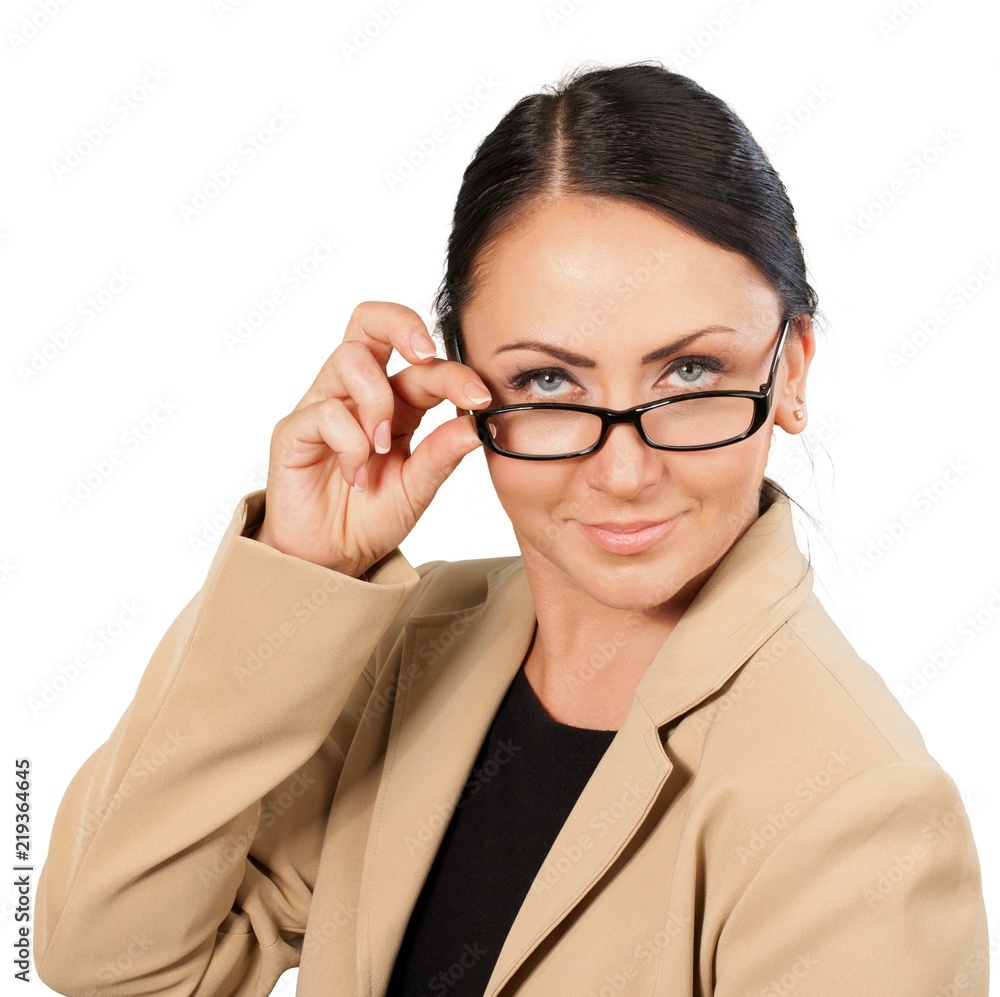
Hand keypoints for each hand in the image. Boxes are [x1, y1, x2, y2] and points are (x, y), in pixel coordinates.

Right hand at [250, 301, 492, 575]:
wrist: (331, 558)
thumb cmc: (372, 516)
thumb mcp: (418, 487)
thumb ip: (442, 454)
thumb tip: (477, 424)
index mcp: (396, 401)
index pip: (422, 365)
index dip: (453, 372)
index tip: (479, 396)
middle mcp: (357, 394)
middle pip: (369, 322)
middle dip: (402, 324)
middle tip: (425, 355)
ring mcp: (323, 406)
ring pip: (348, 359)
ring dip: (376, 401)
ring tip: (382, 447)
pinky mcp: (293, 430)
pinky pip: (325, 412)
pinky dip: (351, 443)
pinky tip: (355, 474)